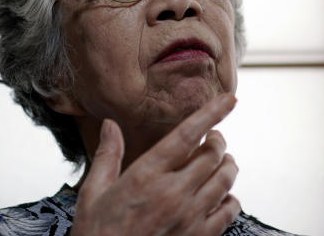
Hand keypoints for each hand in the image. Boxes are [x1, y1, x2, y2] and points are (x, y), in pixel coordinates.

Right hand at [71, 94, 240, 235]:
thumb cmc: (98, 234)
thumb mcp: (93, 193)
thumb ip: (107, 156)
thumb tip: (110, 125)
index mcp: (146, 175)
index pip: (187, 134)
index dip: (211, 114)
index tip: (228, 100)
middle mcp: (173, 193)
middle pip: (213, 155)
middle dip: (218, 140)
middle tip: (215, 138)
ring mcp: (189, 218)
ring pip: (225, 180)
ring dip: (227, 165)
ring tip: (222, 161)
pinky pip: (229, 212)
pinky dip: (231, 198)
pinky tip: (223, 195)